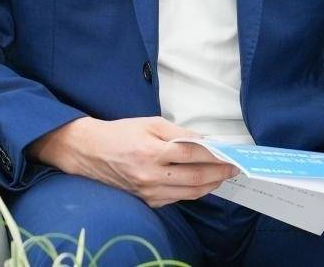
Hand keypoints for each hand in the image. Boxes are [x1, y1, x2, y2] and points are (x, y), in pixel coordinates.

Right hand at [27, 116, 240, 208]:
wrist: (89, 152)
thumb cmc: (120, 133)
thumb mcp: (149, 122)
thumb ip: (178, 132)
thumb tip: (204, 141)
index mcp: (151, 151)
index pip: (192, 154)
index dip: (215, 155)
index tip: (230, 153)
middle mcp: (150, 175)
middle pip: (195, 177)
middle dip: (218, 173)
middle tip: (233, 168)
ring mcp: (148, 191)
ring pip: (189, 192)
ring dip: (210, 185)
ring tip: (223, 176)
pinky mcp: (146, 200)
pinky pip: (176, 198)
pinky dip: (193, 191)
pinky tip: (202, 184)